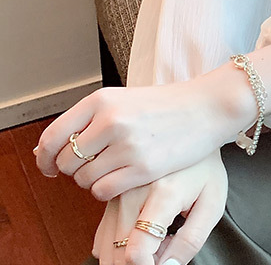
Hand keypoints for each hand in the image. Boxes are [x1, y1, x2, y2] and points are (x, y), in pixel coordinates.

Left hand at [34, 78, 237, 200]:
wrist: (208, 106)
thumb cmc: (167, 104)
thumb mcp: (124, 100)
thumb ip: (87, 121)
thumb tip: (42, 150)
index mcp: (102, 100)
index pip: (52, 136)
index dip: (44, 157)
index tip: (50, 166)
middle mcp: (111, 120)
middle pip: (65, 161)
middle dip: (74, 169)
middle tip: (95, 164)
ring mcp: (127, 144)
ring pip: (83, 179)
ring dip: (92, 180)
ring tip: (115, 167)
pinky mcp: (143, 167)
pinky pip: (103, 191)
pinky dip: (106, 190)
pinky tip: (123, 177)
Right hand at [92, 148, 227, 264]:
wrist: (191, 128)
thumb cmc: (205, 168)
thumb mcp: (213, 202)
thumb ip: (191, 240)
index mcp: (162, 194)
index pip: (136, 252)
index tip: (163, 263)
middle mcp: (132, 192)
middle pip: (116, 253)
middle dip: (140, 264)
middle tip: (165, 249)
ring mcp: (117, 191)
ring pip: (106, 247)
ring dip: (127, 255)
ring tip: (157, 240)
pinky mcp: (111, 192)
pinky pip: (102, 234)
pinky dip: (118, 245)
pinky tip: (141, 234)